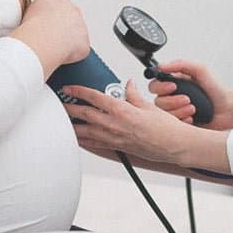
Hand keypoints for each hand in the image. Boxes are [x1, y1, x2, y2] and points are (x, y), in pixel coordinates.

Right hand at [11, 0, 89, 77]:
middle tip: (50, 40)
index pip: (59, 7)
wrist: (40, 39)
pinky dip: (71, 56)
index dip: (51, 19)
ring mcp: (81, 27)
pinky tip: (59, 57)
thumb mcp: (28, 10)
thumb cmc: (31, 26)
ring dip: (68, 42)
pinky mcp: (84, 44)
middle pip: (70, 20)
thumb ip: (37, 11)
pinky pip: (79, 51)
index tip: (45, 27)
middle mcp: (73, 11)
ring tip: (52, 50)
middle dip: (62, 29)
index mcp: (59, 0)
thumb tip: (33, 18)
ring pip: (76, 35)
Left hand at [63, 80, 195, 165]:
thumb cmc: (164, 128)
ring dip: (72, 126)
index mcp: (122, 110)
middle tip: (59, 102)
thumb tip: (128, 85)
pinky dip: (84, 140)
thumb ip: (134, 94)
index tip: (70, 88)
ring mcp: (114, 138)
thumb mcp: (148, 105)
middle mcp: (115, 125)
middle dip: (69, 108)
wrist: (173, 146)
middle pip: (85, 114)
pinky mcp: (117, 147)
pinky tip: (77, 138)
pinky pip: (95, 144)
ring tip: (62, 120)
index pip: (95, 98)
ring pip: (85, 132)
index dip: (79, 91)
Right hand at [148, 60, 232, 129]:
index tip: (173, 86)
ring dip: (179, 110)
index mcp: (174, 83)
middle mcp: (172, 98)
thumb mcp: (200, 70)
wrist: (229, 109)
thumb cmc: (216, 90)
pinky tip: (193, 118)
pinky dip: (183, 120)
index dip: (160, 87)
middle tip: (187, 99)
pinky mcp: (180, 125)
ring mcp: (176, 112)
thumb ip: (181, 64)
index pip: (154, 84)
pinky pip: (172, 126)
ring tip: (193, 108)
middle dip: (172, 101)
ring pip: (164, 114)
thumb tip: (162, 65)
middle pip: (157, 101)